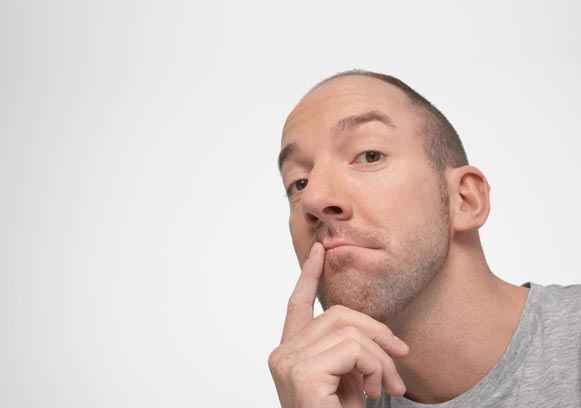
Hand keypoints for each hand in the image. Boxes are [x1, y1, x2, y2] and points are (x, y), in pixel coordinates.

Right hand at [268, 242, 408, 407]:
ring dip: (381, 357)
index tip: (319, 251)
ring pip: (350, 329)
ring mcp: (289, 362)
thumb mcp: (349, 383)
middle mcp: (283, 353)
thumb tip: (378, 335)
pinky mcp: (302, 373)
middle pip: (337, 314)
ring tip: (388, 386)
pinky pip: (354, 349)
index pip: (297, 305)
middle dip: (377, 331)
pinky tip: (373, 392)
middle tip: (401, 358)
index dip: (309, 275)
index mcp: (291, 353)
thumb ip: (352, 354)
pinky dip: (374, 367)